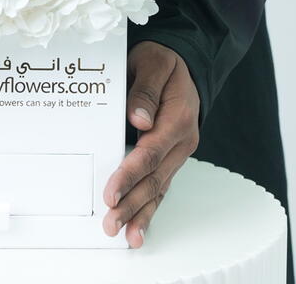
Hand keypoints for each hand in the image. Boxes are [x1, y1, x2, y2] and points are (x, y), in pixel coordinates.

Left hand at [103, 41, 200, 247]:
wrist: (184, 62)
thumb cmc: (163, 60)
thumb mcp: (154, 62)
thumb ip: (145, 89)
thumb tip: (138, 118)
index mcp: (178, 118)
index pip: (150, 152)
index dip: (130, 174)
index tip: (111, 193)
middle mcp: (182, 140)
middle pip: (155, 178)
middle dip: (133, 204)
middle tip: (111, 223)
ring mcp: (178, 151)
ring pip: (160, 187)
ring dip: (142, 213)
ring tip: (126, 236)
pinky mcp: (170, 156)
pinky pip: (161, 185)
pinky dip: (150, 208)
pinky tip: (139, 227)